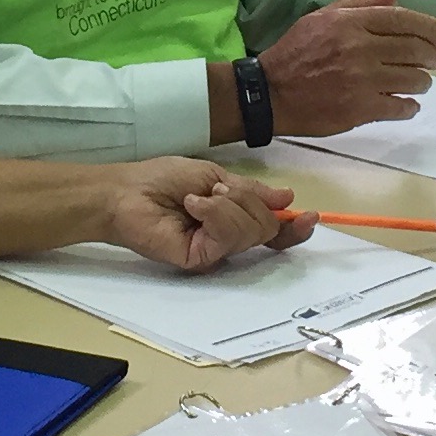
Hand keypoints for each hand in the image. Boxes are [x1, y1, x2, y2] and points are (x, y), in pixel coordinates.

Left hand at [106, 162, 313, 270]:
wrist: (125, 192)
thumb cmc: (162, 179)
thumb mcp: (215, 176)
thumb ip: (250, 191)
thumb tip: (287, 197)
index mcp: (232, 217)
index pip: (271, 229)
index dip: (292, 226)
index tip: (310, 215)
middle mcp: (227, 237)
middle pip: (266, 227)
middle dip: (250, 200)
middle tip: (221, 188)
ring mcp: (215, 250)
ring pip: (250, 231)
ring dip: (229, 204)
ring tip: (199, 197)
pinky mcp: (201, 259)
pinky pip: (228, 237)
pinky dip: (215, 213)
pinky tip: (194, 205)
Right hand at [260, 0, 435, 134]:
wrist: (270, 93)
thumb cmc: (295, 51)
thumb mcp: (321, 17)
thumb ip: (358, 3)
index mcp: (350, 22)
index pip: (402, 19)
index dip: (431, 27)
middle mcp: (359, 49)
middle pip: (414, 49)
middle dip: (431, 56)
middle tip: (434, 61)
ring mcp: (361, 81)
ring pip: (412, 79)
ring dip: (422, 81)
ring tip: (420, 82)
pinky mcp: (360, 109)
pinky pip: (398, 107)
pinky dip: (409, 106)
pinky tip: (408, 105)